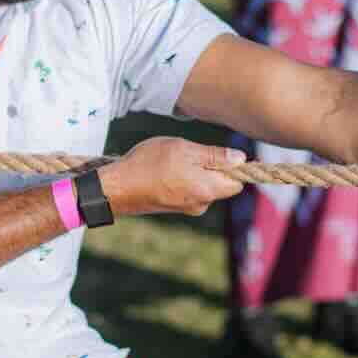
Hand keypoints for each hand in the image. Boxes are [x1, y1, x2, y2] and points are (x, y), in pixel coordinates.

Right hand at [101, 136, 247, 218]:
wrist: (116, 188)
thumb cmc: (149, 165)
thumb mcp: (184, 150)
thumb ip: (215, 156)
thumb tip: (241, 159)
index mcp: (208, 190)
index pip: (238, 182)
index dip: (235, 166)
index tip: (221, 153)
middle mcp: (201, 204)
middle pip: (221, 184)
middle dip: (212, 167)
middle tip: (189, 152)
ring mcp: (186, 207)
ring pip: (203, 185)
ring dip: (195, 171)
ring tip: (172, 160)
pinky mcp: (174, 207)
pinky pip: (188, 190)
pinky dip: (182, 178)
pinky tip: (164, 170)